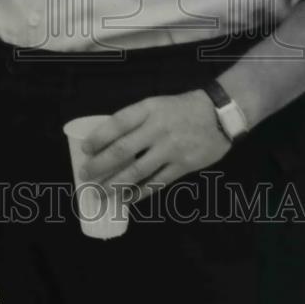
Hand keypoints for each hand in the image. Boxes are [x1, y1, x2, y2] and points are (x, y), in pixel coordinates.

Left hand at [79, 91, 231, 201]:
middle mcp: (158, 129)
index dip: (99, 137)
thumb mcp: (157, 105)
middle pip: (123, 150)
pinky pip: (157, 183)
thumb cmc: (182, 109)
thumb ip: (136, 121)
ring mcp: (170, 149)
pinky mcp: (182, 166)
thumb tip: (108, 142)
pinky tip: (127, 199)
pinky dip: (140, 193)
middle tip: (85, 175)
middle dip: (100, 165)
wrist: (219, 115)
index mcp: (149, 109)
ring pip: (137, 171)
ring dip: (115, 184)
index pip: (118, 123)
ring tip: (100, 193)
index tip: (85, 149)